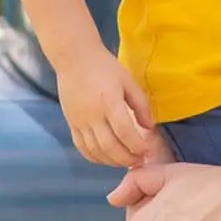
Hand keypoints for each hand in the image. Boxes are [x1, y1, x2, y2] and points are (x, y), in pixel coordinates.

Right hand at [58, 47, 153, 167]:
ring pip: (95, 151)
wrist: (74, 58)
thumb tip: (149, 127)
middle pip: (110, 147)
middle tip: (139, 161)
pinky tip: (105, 159)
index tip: (147, 151)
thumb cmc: (104, 67)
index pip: (125, 132)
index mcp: (109, 103)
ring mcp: (79, 121)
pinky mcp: (71, 123)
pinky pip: (81, 147)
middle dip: (127, 159)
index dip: (138, 146)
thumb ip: (141, 104)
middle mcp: (93, 116)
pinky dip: (94, 157)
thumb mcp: (128, 81)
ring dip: (111, 161)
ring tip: (125, 162)